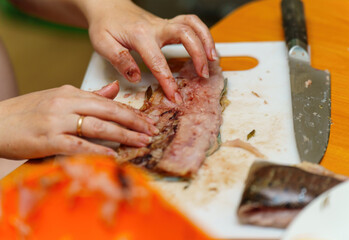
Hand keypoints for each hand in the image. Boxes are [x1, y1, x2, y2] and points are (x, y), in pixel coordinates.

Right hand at [0, 81, 157, 159]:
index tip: (148, 121)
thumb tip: (114, 89)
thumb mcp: (59, 98)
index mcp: (70, 93)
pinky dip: (98, 150)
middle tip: (152, 131)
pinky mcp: (48, 139)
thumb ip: (89, 95)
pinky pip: (78, 145)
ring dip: (123, 135)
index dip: (131, 112)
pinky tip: (113, 155)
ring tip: (141, 142)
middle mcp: (66, 103)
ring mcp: (57, 121)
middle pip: (108, 112)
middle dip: (134, 122)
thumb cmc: (28, 112)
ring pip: (98, 127)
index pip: (108, 102)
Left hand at [76, 0, 216, 102]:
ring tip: (213, 60)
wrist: (108, 7)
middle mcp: (156, 27)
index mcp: (140, 35)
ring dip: (207, 40)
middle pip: (185, 34)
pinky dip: (203, 33)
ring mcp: (164, 24)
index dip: (168, 81)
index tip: (175, 97)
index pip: (158, 62)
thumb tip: (135, 77)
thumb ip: (119, 60)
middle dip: (198, 55)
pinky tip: (206, 48)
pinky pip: (191, 23)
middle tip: (203, 75)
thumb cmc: (105, 26)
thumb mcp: (103, 43)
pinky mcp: (168, 24)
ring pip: (192, 24)